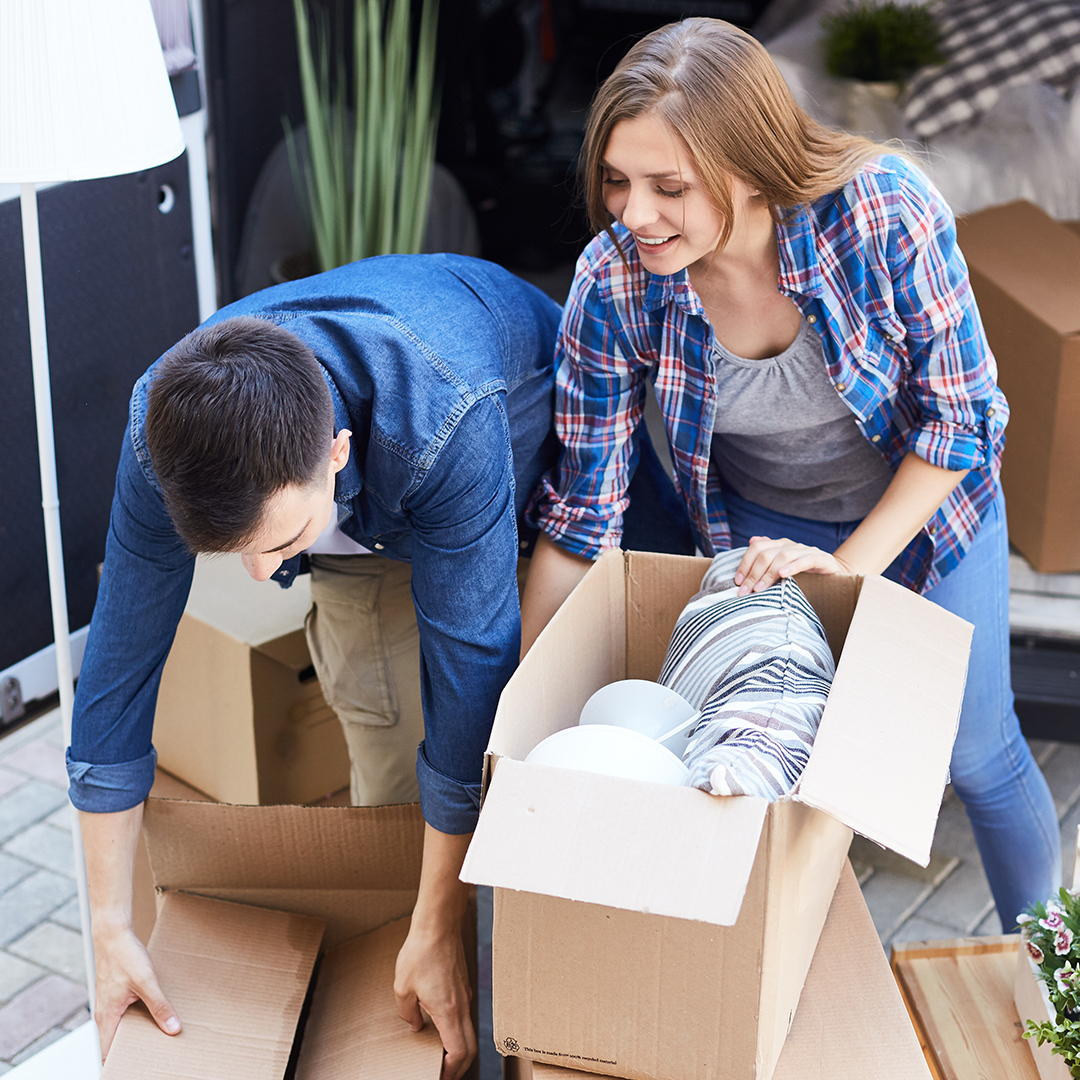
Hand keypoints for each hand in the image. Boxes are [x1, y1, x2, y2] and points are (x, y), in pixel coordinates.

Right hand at [93, 924, 179, 1060]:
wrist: (113, 933)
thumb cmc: (125, 956)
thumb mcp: (146, 982)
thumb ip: (159, 1006)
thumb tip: (173, 1029)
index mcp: (107, 1017)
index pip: (107, 1053)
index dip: (118, 1064)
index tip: (134, 1069)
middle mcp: (105, 1013)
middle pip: (116, 1041)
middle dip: (132, 1049)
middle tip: (152, 1055)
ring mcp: (109, 1003)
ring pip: (122, 1026)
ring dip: (137, 1030)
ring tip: (157, 1035)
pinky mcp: (115, 993)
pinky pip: (125, 1012)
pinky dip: (138, 1016)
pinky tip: (154, 1011)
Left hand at [394, 922, 475, 1079]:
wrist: (439, 924)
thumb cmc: (421, 952)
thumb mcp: (403, 987)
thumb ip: (408, 1013)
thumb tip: (416, 1025)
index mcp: (448, 1011)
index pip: (459, 1052)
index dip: (451, 1070)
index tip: (440, 1076)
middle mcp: (462, 1005)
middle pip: (470, 1048)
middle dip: (459, 1067)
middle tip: (445, 1075)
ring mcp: (465, 995)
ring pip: (469, 1031)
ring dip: (459, 1049)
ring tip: (443, 1056)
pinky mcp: (462, 985)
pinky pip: (465, 1016)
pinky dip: (458, 1030)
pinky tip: (442, 1027)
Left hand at [734, 536, 852, 595]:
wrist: (833, 574)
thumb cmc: (803, 572)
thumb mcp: (782, 565)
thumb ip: (767, 554)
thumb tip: (752, 540)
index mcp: (779, 545)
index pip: (756, 549)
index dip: (745, 564)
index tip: (738, 582)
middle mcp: (790, 545)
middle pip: (766, 554)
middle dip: (753, 574)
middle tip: (746, 591)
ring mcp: (805, 550)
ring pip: (783, 556)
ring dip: (769, 573)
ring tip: (760, 588)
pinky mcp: (821, 558)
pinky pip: (805, 560)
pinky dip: (793, 566)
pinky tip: (783, 575)